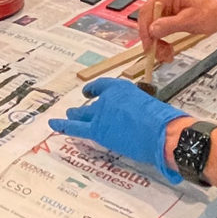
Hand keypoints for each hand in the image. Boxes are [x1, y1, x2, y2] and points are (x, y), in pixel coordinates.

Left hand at [48, 78, 188, 182]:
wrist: (159, 130)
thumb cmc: (162, 120)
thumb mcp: (150, 107)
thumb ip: (138, 112)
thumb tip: (141, 123)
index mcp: (122, 88)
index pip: (104, 87)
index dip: (95, 90)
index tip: (89, 92)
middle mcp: (108, 97)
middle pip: (93, 103)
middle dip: (85, 107)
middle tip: (78, 110)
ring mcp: (100, 112)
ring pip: (82, 115)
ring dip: (74, 116)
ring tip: (66, 116)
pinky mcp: (97, 130)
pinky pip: (76, 127)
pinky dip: (63, 125)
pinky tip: (54, 124)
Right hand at [137, 0, 216, 62]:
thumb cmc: (210, 12)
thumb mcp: (189, 21)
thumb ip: (169, 25)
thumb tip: (152, 30)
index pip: (147, 11)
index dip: (146, 31)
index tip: (149, 46)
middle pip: (147, 20)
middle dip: (153, 40)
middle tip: (160, 53)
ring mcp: (164, 5)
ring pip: (152, 27)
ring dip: (158, 43)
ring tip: (167, 53)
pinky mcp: (167, 14)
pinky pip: (158, 29)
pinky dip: (162, 40)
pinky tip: (168, 48)